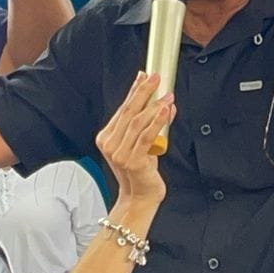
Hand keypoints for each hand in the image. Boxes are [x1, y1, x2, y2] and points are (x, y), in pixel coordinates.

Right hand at [96, 72, 175, 205]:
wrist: (140, 196)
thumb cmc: (140, 169)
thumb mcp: (140, 142)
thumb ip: (146, 123)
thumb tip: (161, 101)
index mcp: (106, 137)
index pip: (122, 108)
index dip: (134, 90)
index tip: (144, 76)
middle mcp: (110, 144)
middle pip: (128, 111)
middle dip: (143, 91)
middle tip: (156, 78)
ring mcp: (119, 153)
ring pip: (138, 122)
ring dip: (154, 106)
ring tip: (167, 96)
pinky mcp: (132, 161)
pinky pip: (146, 137)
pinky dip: (156, 122)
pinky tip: (165, 111)